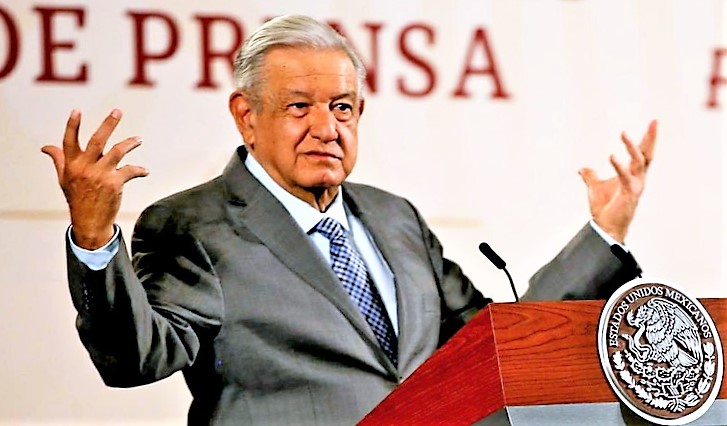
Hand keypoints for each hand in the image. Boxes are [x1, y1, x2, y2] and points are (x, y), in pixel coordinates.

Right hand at [41, 109, 147, 248]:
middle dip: (108, 124)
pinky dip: (139, 170)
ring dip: (130, 143)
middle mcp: (85, 168)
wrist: (89, 222)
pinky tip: (144, 171)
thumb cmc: (77, 198)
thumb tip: (45, 147)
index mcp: (72, 165)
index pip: (69, 141)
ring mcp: (100, 175)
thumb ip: (59, 160)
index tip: (77, 110)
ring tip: (138, 139)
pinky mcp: (114, 183)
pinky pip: (130, 170)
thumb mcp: (64, 179)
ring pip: (117, 151)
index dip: (73, 125)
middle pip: (97, 140)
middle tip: (118, 111)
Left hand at [578, 120, 656, 242]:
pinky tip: (611, 155)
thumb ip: (590, 176)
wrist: (605, 227)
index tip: (652, 123)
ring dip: (631, 147)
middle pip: (647, 154)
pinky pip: (625, 177)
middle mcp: (638, 178)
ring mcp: (635, 186)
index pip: (642, 153)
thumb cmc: (604, 208)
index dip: (647, 138)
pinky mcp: (629, 194)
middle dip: (651, 138)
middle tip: (654, 122)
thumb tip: (582, 168)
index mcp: (632, 175)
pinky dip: (618, 166)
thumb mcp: (594, 187)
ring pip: (638, 162)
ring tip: (623, 133)